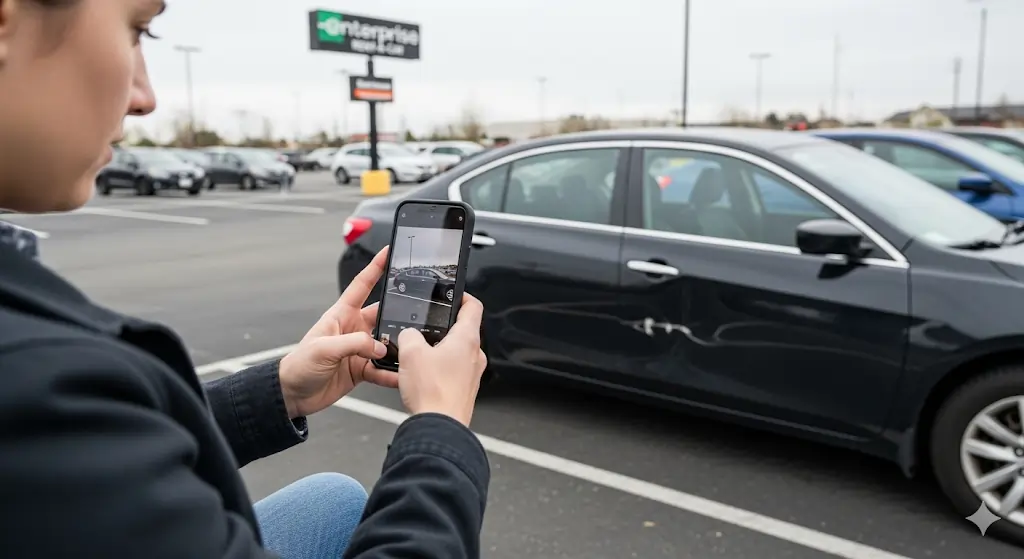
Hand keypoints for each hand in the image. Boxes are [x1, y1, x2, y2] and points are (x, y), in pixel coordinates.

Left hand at [278, 247, 396, 418]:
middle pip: (383, 315)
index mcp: (341, 314)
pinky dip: (392, 373)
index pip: (362, 285)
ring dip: (398, 348)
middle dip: (399, 314)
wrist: (292, 394)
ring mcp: (359, 350)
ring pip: (387, 344)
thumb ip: (354, 343)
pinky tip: (400, 377)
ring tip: (411, 352)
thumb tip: (380, 347)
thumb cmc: (299, 365)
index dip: (376, 267)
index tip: (389, 252)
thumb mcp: (323, 348)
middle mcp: (353, 329)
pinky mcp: (362, 369)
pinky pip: (383, 369)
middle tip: (417, 316)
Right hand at [396, 293, 487, 426]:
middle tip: (425, 328)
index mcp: (467, 339)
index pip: (473, 306)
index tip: (453, 293)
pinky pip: (452, 372)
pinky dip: (439, 370)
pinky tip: (422, 377)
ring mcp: (472, 374)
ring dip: (439, 351)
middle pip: (463, 331)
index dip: (463, 296)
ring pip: (457, 353)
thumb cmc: (433, 392)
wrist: (439, 428)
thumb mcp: (411, 353)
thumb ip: (409, 335)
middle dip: (443, 327)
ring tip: (418, 356)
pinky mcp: (464, 390)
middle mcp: (475, 355)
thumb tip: (409, 336)